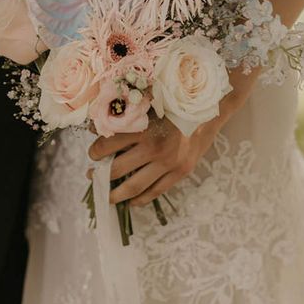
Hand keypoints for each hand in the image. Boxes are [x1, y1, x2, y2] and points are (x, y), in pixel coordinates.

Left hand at [88, 66, 260, 206]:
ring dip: (117, 194)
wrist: (211, 107)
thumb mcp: (148, 101)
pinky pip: (156, 191)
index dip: (95, 151)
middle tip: (93, 176)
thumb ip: (123, 113)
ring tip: (107, 197)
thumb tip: (96, 126)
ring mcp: (168, 163)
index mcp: (143, 128)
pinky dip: (141, 199)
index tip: (92, 154)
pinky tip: (132, 202)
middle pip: (118, 169)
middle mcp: (154, 148)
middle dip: (101, 175)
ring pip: (135, 185)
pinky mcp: (181, 172)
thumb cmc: (177, 101)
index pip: (108, 144)